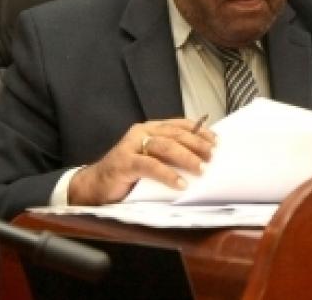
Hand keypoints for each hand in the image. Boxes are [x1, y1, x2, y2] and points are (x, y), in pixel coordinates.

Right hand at [68, 118, 216, 204]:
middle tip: (212, 156)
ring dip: (186, 157)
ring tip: (202, 169)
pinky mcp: (124, 162)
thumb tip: (201, 160)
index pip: (179, 124)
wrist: (94, 187)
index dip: (199, 131)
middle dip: (197, 144)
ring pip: (165, 146)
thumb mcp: (152, 161)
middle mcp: (141, 132)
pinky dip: (168, 175)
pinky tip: (181, 184)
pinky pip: (150, 166)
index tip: (216, 140)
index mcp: (150, 129)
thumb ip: (169, 156)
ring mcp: (131, 146)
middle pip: (175, 134)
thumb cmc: (127, 175)